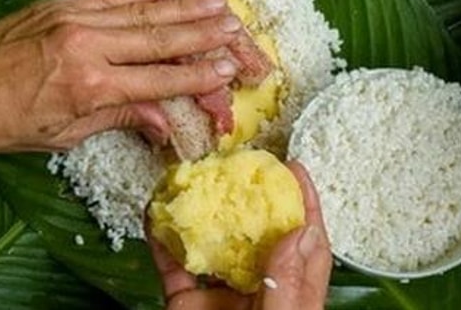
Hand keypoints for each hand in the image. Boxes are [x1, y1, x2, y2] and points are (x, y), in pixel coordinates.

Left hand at [0, 0, 243, 150]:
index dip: (201, 77)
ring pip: (145, 12)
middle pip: (163, 40)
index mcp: (90, 86)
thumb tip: (166, 121)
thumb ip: (117, 119)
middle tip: (243, 35)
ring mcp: (75, 19)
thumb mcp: (60, 135)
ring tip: (224, 4)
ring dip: (188, 8)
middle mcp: (88, 45)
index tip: (233, 72)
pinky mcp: (62, 5)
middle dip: (209, 38)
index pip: (160, 80)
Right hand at [149, 162, 332, 309]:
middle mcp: (258, 293)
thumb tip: (299, 232)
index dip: (304, 204)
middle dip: (247, 198)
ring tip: (190, 178)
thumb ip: (287, 282)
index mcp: (292, 299)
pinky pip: (173, 267)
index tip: (295, 170)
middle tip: (237, 164)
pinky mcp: (186, 305)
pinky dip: (162, 240)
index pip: (305, 245)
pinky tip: (155, 215)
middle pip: (257, 236)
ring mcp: (221, 298)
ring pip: (212, 245)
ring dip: (200, 212)